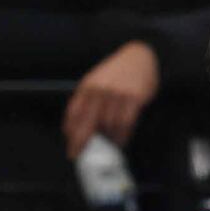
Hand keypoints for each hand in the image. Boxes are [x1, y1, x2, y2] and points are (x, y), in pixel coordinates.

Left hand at [63, 40, 159, 158]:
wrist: (139, 57)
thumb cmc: (119, 72)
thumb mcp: (98, 81)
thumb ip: (90, 99)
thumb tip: (83, 125)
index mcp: (87, 86)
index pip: (74, 112)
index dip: (71, 130)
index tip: (70, 144)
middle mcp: (100, 91)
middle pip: (88, 122)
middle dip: (81, 141)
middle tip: (78, 154)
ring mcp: (117, 95)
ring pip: (109, 125)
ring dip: (108, 139)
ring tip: (109, 146)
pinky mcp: (133, 99)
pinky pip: (125, 124)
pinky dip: (122, 135)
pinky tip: (121, 141)